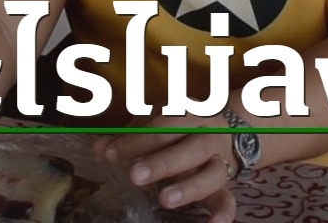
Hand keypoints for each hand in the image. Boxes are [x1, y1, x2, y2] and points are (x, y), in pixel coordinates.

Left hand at [94, 113, 236, 222]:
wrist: (229, 129)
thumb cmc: (181, 127)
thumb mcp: (156, 123)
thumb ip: (129, 136)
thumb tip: (98, 148)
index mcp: (189, 114)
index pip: (163, 124)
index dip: (136, 139)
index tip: (109, 154)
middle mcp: (208, 136)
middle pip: (190, 148)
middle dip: (162, 163)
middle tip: (135, 176)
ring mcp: (220, 160)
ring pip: (212, 173)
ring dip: (189, 187)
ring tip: (165, 200)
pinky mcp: (227, 184)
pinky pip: (229, 199)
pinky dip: (223, 213)